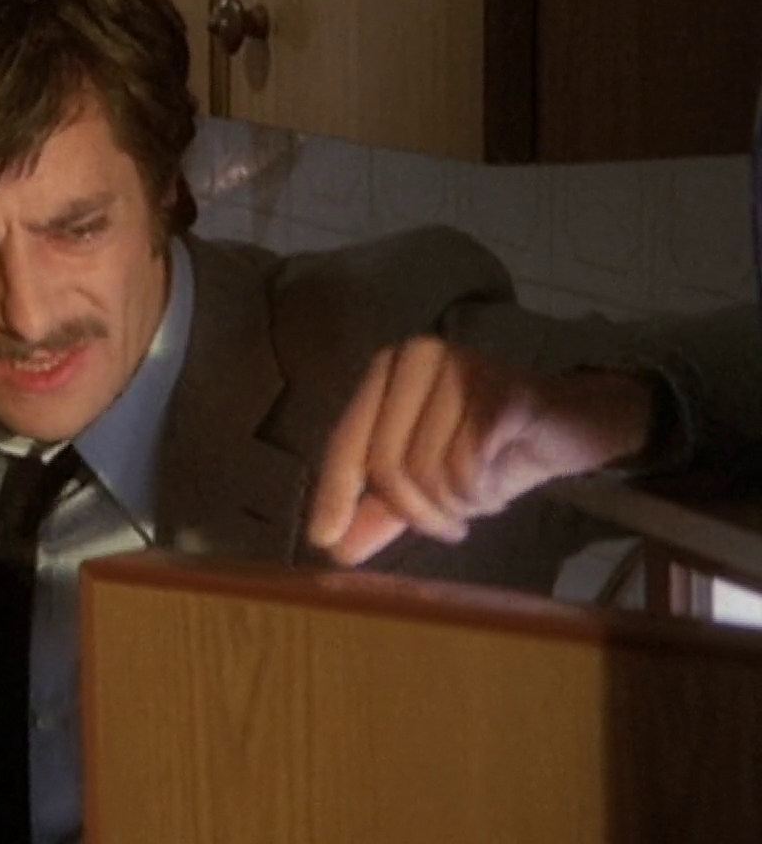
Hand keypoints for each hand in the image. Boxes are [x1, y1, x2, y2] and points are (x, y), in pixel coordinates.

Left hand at [307, 336, 652, 565]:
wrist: (579, 425)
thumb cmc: (495, 448)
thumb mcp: (429, 483)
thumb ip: (380, 509)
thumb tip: (333, 547)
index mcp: (389, 371)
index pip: (345, 441)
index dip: (334, 495)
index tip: (325, 542)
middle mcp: (417, 357)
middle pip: (385, 466)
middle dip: (418, 513)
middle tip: (451, 526)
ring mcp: (462, 369)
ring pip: (427, 472)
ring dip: (456, 505)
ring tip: (481, 495)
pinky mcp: (505, 392)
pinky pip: (467, 466)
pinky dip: (481, 493)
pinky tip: (497, 486)